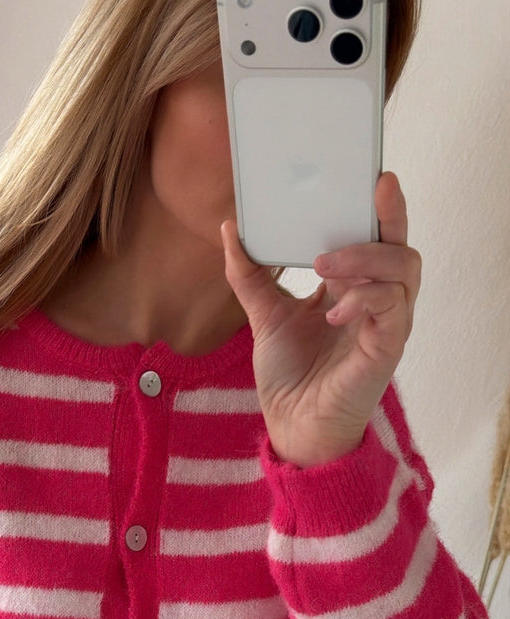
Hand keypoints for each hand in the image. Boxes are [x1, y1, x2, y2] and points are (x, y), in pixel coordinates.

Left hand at [221, 172, 421, 467]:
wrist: (291, 424)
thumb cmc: (289, 375)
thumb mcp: (264, 315)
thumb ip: (249, 274)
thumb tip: (231, 227)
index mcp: (352, 288)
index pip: (375, 238)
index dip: (379, 208)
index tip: (371, 176)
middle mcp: (375, 301)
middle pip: (401, 246)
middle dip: (388, 217)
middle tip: (369, 194)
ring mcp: (385, 324)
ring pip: (404, 270)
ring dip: (367, 258)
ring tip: (326, 264)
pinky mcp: (387, 348)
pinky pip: (392, 309)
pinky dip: (365, 299)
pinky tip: (335, 310)